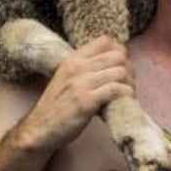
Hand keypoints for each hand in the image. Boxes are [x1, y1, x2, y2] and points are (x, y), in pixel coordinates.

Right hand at [16, 36, 133, 153]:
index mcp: (73, 59)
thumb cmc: (56, 106)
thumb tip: (112, 63)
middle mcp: (77, 67)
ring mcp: (81, 84)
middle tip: (129, 83)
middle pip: (118, 55)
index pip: (105, 41)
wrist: (39, 129)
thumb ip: (85, 69)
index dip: (120, 51)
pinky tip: (125, 101)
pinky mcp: (86, 101)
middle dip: (129, 69)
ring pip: (120, 72)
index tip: (122, 65)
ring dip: (130, 84)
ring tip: (128, 94)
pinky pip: (116, 90)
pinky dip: (126, 95)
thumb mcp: (66, 79)